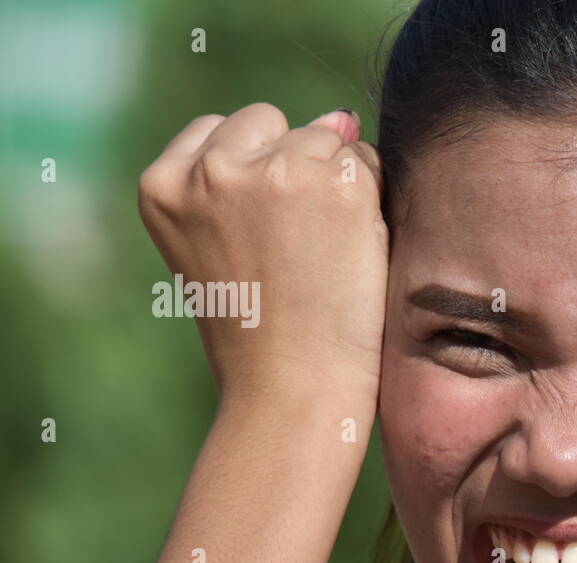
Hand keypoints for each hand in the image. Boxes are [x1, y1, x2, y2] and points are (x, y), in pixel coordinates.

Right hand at [138, 103, 387, 403]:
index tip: (260, 233)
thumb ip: (250, 178)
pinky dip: (369, 198)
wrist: (294, 386)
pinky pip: (366, 161)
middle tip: (295, 246)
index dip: (252, 175)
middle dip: (291, 163)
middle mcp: (213, 169)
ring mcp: (277, 171)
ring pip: (323, 138)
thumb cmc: (261, 332)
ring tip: (322, 253)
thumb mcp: (218, 246)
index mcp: (162, 184)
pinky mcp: (337, 185)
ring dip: (334, 182)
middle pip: (270, 122)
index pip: (220, 130)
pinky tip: (352, 250)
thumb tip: (340, 117)